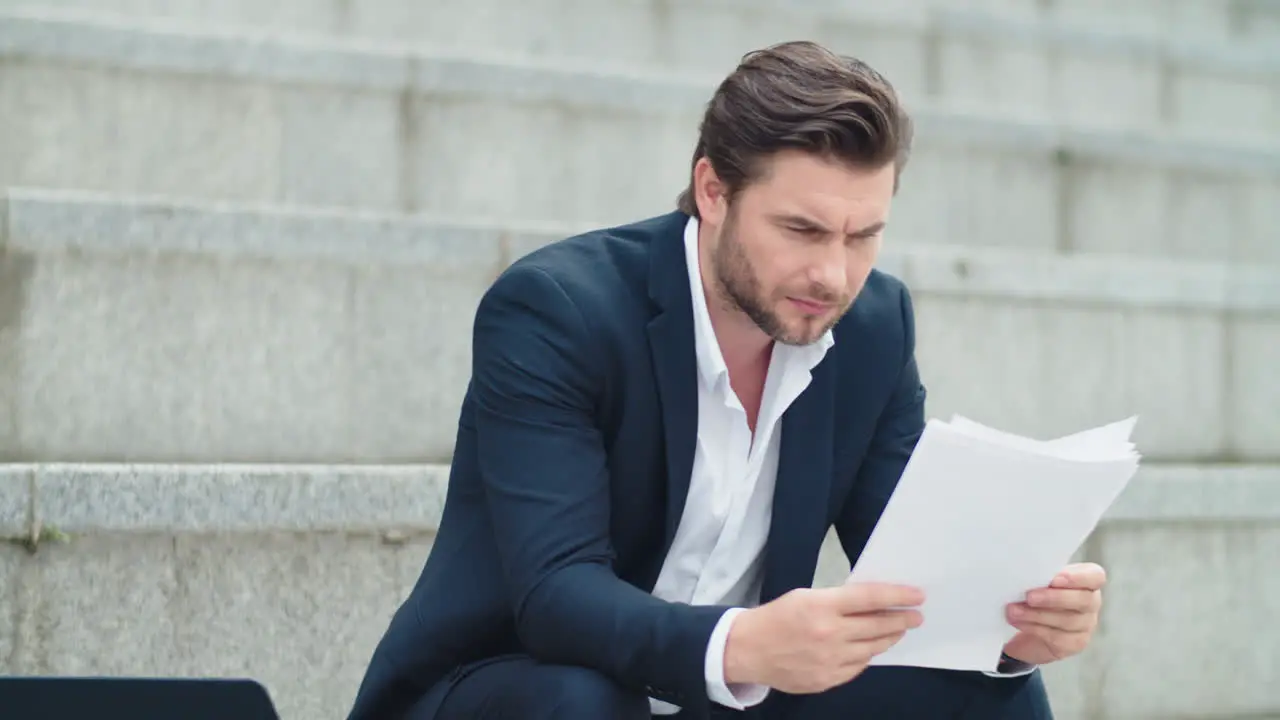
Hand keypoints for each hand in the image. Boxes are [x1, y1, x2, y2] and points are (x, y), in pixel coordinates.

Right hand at [723, 583, 924, 693]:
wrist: (749, 650)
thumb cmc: (777, 617)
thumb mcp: (805, 597)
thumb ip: (838, 601)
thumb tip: (872, 604)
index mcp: (822, 606)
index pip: (870, 598)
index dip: (898, 596)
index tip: (918, 596)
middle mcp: (829, 634)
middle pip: (878, 626)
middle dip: (902, 620)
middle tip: (916, 617)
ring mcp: (830, 660)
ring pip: (872, 649)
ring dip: (889, 638)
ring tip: (898, 631)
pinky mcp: (828, 679)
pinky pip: (858, 666)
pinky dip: (867, 655)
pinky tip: (870, 648)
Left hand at [1002, 562, 1105, 664]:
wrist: (1031, 630)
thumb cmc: (1038, 596)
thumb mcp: (1040, 581)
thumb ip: (1040, 576)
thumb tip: (1025, 573)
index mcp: (1087, 581)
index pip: (1095, 576)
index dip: (1078, 577)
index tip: (1055, 579)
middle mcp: (1091, 603)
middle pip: (1083, 600)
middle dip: (1054, 598)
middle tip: (1029, 597)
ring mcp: (1086, 625)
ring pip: (1068, 620)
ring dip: (1037, 614)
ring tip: (1013, 610)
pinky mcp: (1075, 643)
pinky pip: (1057, 637)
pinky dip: (1034, 628)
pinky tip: (1018, 622)